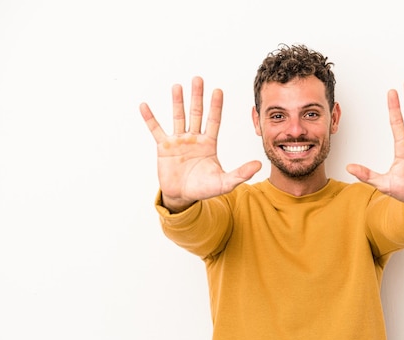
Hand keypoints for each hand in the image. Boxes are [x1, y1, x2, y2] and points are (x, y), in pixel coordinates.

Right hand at [140, 77, 261, 211]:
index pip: (214, 121)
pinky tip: (144, 106)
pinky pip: (156, 130)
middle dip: (197, 96)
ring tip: (177, 86)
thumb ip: (240, 173)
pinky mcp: (163, 147)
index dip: (215, 106)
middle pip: (196, 113)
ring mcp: (178, 141)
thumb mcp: (224, 183)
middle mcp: (194, 138)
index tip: (218, 90)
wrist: (182, 196)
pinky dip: (150, 118)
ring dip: (177, 102)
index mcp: (209, 143)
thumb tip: (259, 164)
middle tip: (198, 79)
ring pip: (178, 117)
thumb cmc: (203, 188)